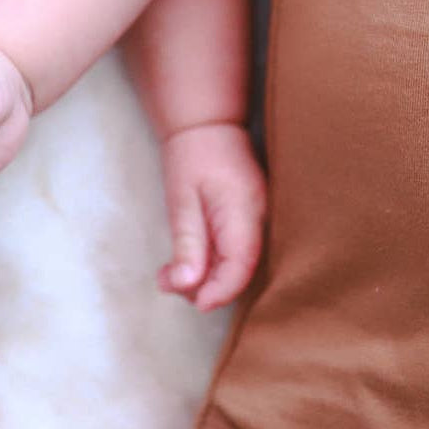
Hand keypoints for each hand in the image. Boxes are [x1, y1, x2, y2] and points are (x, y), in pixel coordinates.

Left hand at [157, 121, 266, 310]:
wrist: (207, 125)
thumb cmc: (191, 157)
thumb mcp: (181, 201)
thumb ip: (188, 244)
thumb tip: (188, 285)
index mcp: (244, 211)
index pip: (241, 266)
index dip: (220, 292)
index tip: (195, 303)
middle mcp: (261, 218)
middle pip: (241, 271)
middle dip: (205, 286)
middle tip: (167, 281)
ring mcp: (260, 218)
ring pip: (239, 264)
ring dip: (205, 276)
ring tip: (168, 273)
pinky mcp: (252, 219)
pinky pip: (238, 251)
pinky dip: (213, 263)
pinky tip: (188, 260)